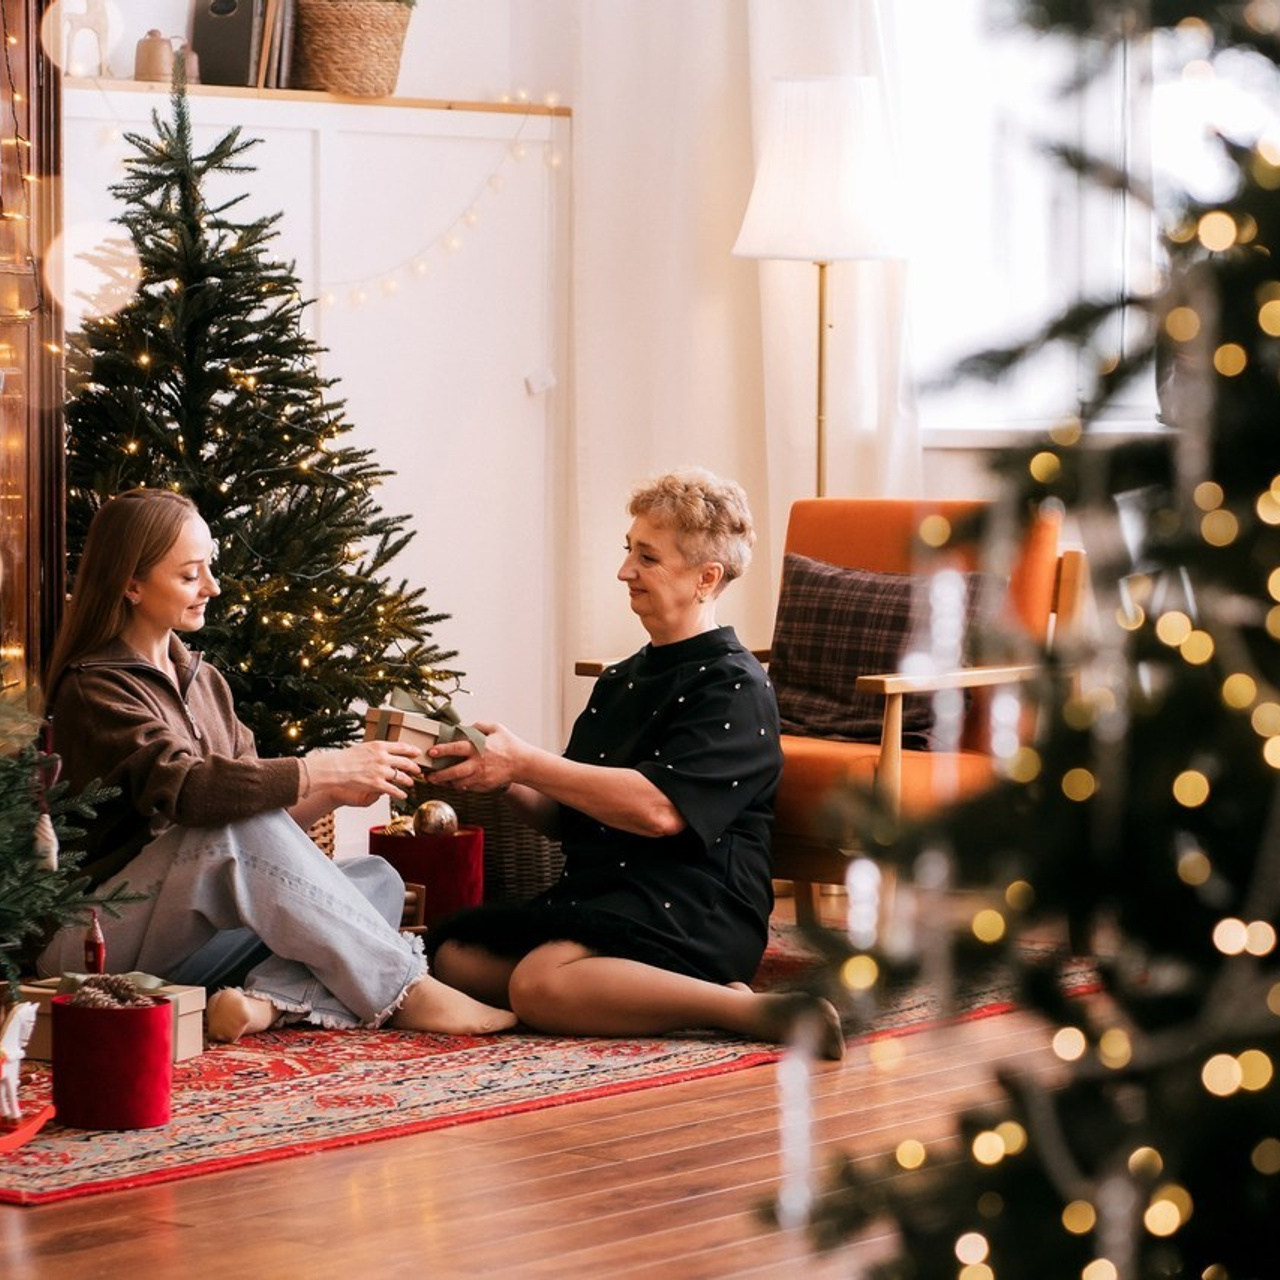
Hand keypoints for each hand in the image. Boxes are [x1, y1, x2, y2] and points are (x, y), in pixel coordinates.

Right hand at [305, 740, 423, 807]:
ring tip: (411, 782)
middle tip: (418, 770)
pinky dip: (400, 794)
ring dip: (408, 781)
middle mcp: (383, 758)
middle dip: (414, 767)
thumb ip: (378, 749)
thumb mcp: (365, 746)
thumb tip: (388, 750)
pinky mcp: (377, 784)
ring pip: (401, 777)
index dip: (412, 750)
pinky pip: (393, 790)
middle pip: (405, 762)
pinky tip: (403, 795)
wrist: (336, 768)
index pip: (402, 747)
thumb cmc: (347, 758)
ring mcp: (381, 771)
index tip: (418, 753)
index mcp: (380, 746)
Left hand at [428, 720, 517, 792]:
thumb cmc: (510, 745)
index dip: (442, 750)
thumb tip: (466, 727)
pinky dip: (460, 785)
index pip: (456, 749)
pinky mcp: (484, 786)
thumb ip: (479, 726)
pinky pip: (468, 787)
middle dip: (438, 776)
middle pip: (453, 772)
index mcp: (479, 748)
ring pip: (459, 783)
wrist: (523, 764)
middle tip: (428, 776)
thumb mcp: (496, 728)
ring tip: (438, 780)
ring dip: (447, 783)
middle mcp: (478, 764)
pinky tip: (455, 782)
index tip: (432, 752)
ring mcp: (481, 777)